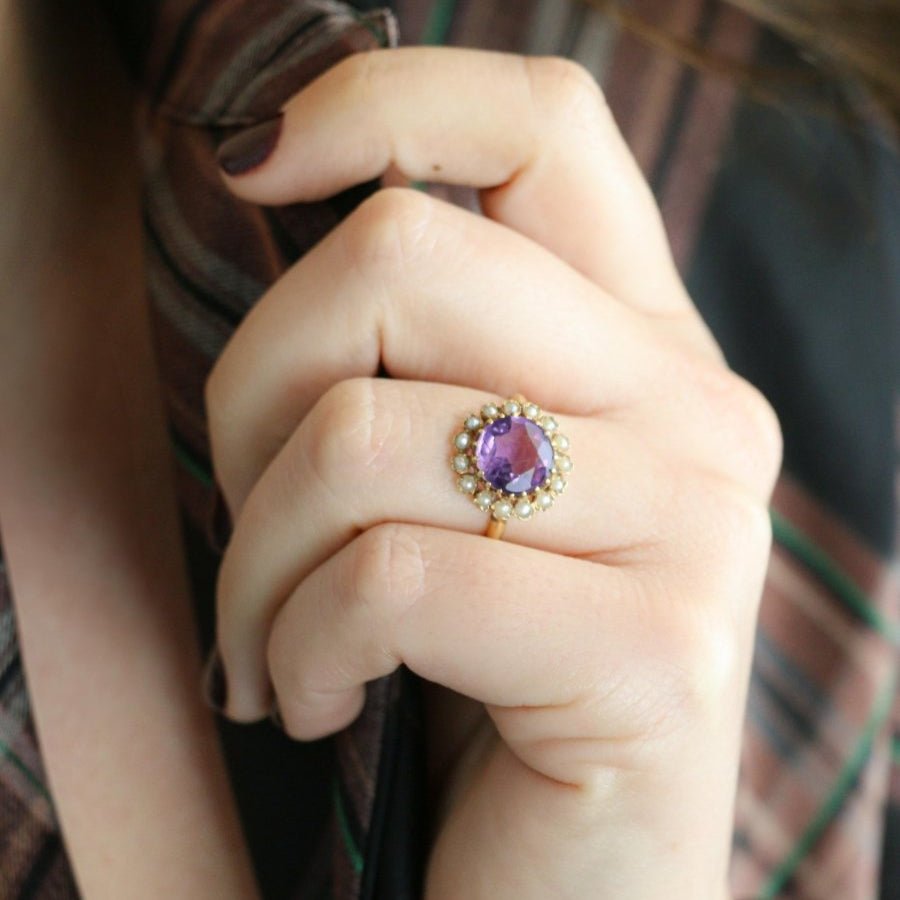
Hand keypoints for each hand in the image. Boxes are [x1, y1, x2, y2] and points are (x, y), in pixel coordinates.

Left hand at [206, 48, 780, 898]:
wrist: (557, 874)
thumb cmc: (465, 667)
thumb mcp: (436, 480)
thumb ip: (405, 349)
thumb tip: (282, 202)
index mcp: (637, 341)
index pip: (537, 120)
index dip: (381, 102)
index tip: (253, 166)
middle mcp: (695, 407)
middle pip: (402, 258)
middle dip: (252, 393)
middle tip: (250, 515)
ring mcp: (696, 525)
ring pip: (365, 438)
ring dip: (259, 560)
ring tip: (276, 640)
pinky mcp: (660, 653)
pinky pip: (397, 582)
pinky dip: (304, 652)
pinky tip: (322, 701)